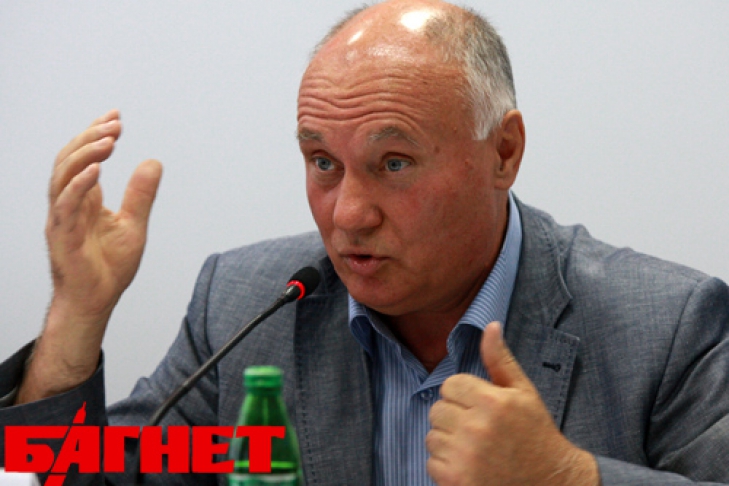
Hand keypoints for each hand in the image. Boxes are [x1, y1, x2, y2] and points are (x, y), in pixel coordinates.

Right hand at [17, 110, 161, 402]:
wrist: (95, 300)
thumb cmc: (109, 267)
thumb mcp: (134, 225)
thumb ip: (141, 194)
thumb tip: (154, 162)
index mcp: (85, 199)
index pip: (84, 158)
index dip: (95, 135)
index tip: (115, 117)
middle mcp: (69, 203)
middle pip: (70, 159)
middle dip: (91, 138)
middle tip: (115, 125)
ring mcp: (62, 217)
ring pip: (63, 175)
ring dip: (85, 154)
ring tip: (110, 140)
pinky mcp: (61, 234)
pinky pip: (65, 203)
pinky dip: (79, 184)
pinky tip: (97, 169)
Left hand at [426, 322, 598, 485]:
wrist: (550, 483)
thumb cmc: (536, 434)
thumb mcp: (523, 392)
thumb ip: (500, 359)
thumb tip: (490, 325)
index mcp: (492, 402)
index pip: (451, 385)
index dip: (464, 395)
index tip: (481, 408)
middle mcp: (477, 428)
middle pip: (437, 409)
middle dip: (454, 418)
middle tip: (480, 430)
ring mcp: (465, 457)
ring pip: (432, 436)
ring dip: (449, 442)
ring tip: (476, 449)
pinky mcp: (456, 481)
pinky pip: (432, 462)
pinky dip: (447, 466)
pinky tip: (471, 467)